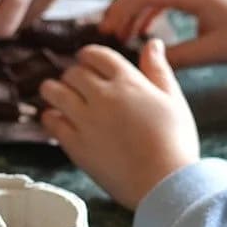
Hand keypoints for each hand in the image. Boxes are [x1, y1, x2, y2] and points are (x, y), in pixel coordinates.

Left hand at [40, 41, 198, 209]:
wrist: (164, 183)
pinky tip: (58, 119)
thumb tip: (152, 43)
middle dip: (73, 75)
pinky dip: (50, 117)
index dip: (88, 56)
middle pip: (73, 72)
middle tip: (76, 85)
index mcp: (128, 82)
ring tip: (58, 96)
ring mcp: (85, 120)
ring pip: (54, 92)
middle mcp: (102, 96)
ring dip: (54, 90)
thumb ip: (158, 70)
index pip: (96, 54)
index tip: (87, 62)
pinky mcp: (74, 144)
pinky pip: (50, 121)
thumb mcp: (173, 100)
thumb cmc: (175, 143)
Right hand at [100, 0, 226, 68]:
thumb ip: (176, 57)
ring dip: (130, 6)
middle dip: (118, 7)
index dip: (119, 11)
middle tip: (107, 34)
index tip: (107, 34)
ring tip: (120, 34)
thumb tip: (144, 62)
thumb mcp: (212, 52)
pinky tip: (141, 29)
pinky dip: (146, 6)